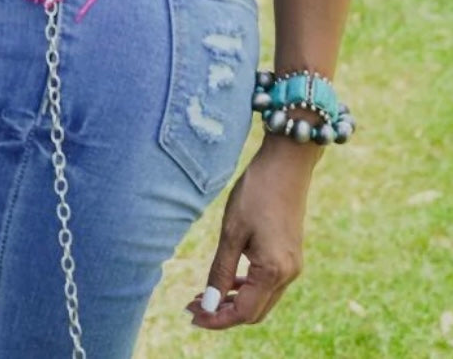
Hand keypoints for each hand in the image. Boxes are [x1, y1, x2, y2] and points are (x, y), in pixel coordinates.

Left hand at [185, 143, 310, 329]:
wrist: (287, 164)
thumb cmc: (256, 192)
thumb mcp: (232, 231)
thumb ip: (221, 270)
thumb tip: (209, 304)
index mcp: (273, 271)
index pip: (243, 312)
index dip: (216, 318)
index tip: (191, 315)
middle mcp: (288, 275)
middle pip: (254, 312)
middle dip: (223, 313)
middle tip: (192, 304)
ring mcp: (292, 266)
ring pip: (262, 300)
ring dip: (234, 301)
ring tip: (204, 295)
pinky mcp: (290, 255)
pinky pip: (268, 284)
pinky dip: (247, 287)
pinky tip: (228, 280)